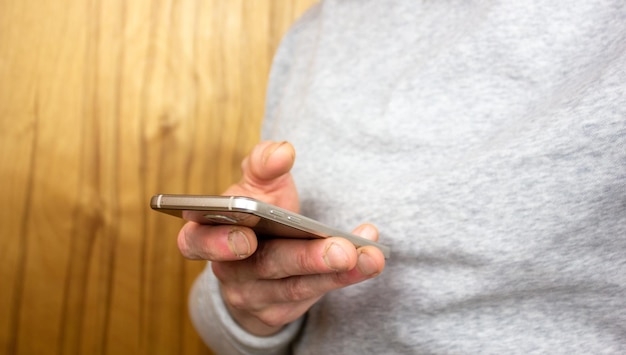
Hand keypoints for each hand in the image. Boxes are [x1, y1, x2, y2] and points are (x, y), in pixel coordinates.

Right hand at [177, 141, 385, 335]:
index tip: (246, 237)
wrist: (258, 264)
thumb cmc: (256, 216)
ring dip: (336, 271)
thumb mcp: (256, 188)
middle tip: (342, 249)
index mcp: (206, 235)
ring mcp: (252, 295)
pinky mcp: (277, 312)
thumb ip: (264, 165)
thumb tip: (283, 151)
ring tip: (370, 256)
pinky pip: (314, 295)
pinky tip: (369, 260)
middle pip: (264, 265)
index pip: (198, 241)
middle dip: (305, 257)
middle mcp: (227, 270)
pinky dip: (346, 278)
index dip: (220, 242)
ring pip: (296, 286)